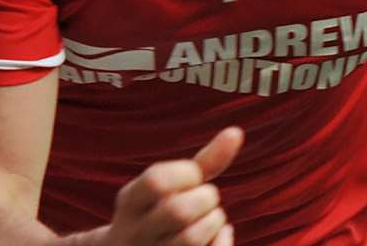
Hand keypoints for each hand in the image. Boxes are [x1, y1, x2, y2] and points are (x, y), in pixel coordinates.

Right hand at [102, 127, 242, 245]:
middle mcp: (135, 233)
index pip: (156, 181)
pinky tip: (222, 233)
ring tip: (213, 216)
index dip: (185, 173)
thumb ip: (202, 162)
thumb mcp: (169, 187)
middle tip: (208, 197)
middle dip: (205, 198)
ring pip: (191, 239)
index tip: (194, 175)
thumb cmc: (159, 213)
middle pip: (177, 212)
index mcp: (130, 202)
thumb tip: (237, 132)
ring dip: (215, 220)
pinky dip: (223, 241)